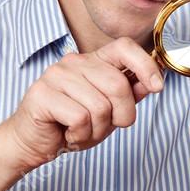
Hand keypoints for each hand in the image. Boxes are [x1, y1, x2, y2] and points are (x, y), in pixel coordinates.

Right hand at [5, 37, 163, 168]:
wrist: (33, 143)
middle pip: (117, 85)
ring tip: (81, 131)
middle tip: (105, 127)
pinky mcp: (42, 94)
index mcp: (92, 61)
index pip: (124, 47)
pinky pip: (80, 118)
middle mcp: (74, 62)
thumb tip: (154, 80)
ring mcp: (56, 75)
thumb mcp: (109, 111)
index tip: (157, 87)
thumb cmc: (70, 125)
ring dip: (96, 130)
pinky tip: (67, 133)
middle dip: (121, 116)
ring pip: (99, 106)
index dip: (145, 65)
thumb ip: (129, 94)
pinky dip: (79, 135)